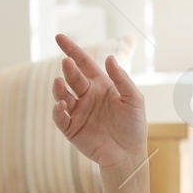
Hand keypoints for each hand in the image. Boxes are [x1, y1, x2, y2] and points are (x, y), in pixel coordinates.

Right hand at [50, 33, 148, 170]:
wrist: (129, 155)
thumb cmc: (134, 126)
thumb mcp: (134, 99)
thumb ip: (122, 79)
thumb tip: (109, 57)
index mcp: (101, 86)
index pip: (83, 63)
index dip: (71, 50)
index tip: (59, 37)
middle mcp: (87, 96)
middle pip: (73, 77)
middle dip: (68, 69)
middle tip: (67, 63)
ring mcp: (78, 112)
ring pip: (62, 95)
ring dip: (59, 88)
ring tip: (60, 83)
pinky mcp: (71, 129)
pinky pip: (60, 118)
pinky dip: (57, 110)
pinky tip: (62, 105)